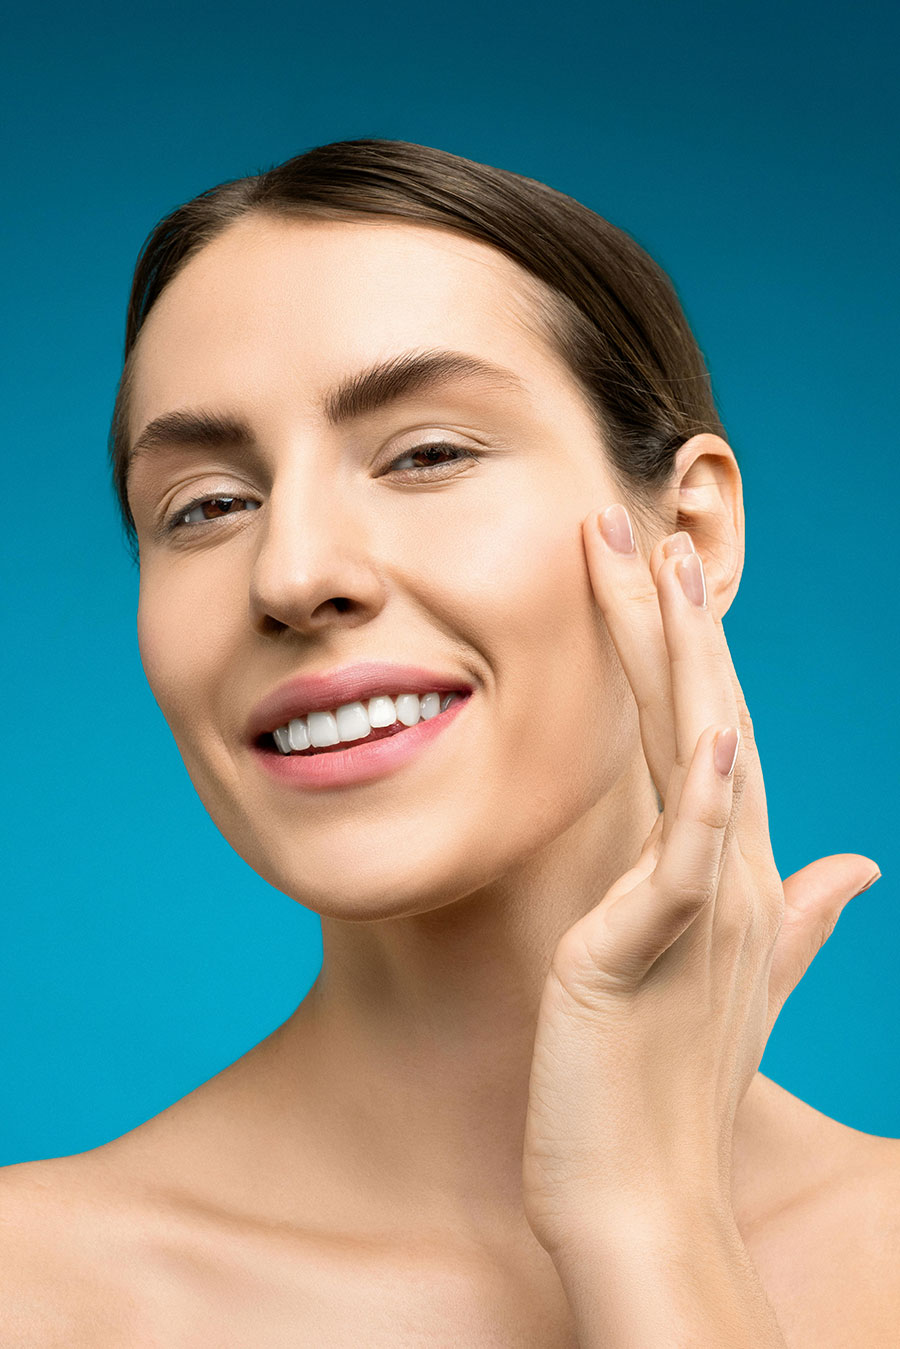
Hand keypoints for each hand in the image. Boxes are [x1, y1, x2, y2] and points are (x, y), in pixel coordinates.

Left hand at [521, 504, 879, 1256]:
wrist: (642, 1193)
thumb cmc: (668, 1082)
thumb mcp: (733, 981)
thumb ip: (796, 918)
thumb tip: (856, 866)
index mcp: (732, 874)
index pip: (714, 737)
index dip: (692, 653)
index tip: (658, 574)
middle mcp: (729, 877)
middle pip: (707, 721)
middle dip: (672, 621)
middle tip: (635, 525)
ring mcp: (703, 910)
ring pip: (701, 762)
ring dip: (684, 663)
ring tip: (660, 567)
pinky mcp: (655, 953)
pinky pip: (689, 866)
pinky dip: (704, 801)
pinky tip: (710, 733)